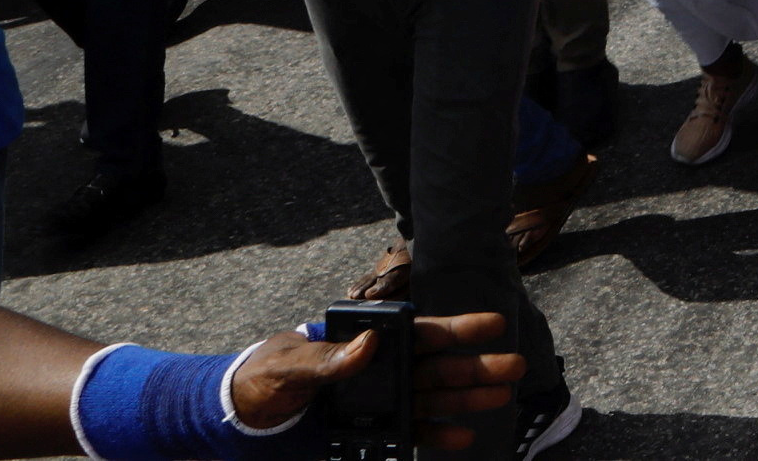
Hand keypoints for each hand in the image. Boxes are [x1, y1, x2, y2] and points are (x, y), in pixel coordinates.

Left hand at [231, 312, 523, 442]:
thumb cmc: (263, 377)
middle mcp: (384, 370)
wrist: (242, 417)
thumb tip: (368, 343)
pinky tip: (462, 435)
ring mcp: (381, 401)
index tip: (492, 323)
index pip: (421, 332)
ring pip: (434, 398)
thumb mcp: (287, 363)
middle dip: (477, 367)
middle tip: (514, 367)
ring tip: (502, 395)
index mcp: (368, 342)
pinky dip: (438, 434)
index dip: (459, 328)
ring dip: (468, 398)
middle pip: (439, 367)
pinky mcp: (373, 430)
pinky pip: (412, 431)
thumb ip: (325, 358)